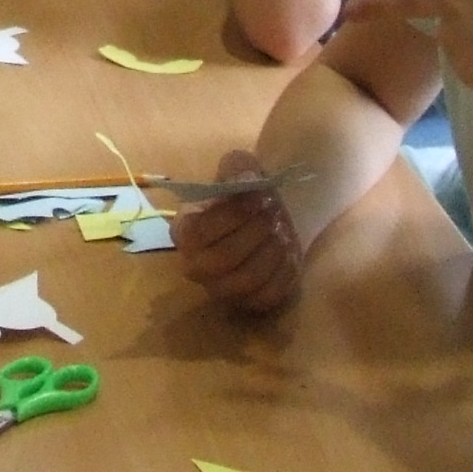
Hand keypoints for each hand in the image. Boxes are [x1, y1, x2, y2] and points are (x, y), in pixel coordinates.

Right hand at [174, 153, 303, 314]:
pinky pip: (267, 296)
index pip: (198, 231)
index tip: (258, 197)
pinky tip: (288, 252)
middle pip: (223, 259)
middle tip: (274, 213)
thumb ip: (239, 168)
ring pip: (247, 280)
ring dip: (272, 251)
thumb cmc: (247, 193)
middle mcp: (195, 265)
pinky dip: (283, 273)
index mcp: (184, 231)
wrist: (269, 217)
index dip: (231, 215)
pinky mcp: (247, 303)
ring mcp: (220, 289)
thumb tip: (247, 182)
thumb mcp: (240, 168)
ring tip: (283, 231)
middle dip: (256, 233)